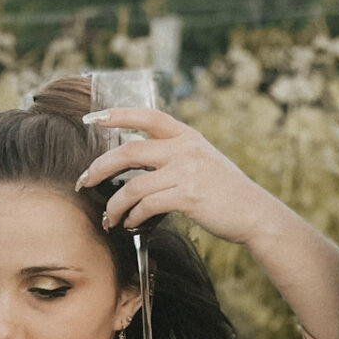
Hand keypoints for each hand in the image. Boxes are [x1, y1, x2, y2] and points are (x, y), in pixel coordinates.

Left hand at [75, 107, 275, 248]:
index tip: (93, 117)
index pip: (148, 115)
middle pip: (129, 150)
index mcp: (187, 136)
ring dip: (114, 204)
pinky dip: (132, 217)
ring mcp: (186, 171)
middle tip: (84, 181)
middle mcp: (185, 148)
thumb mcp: (202, 162)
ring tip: (109, 218)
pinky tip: (130, 224)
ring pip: (133, 185)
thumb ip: (175, 156)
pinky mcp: (187, 196)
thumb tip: (137, 166)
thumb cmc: (224, 193)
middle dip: (99, 167)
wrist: (254, 213)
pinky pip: (146, 206)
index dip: (118, 114)